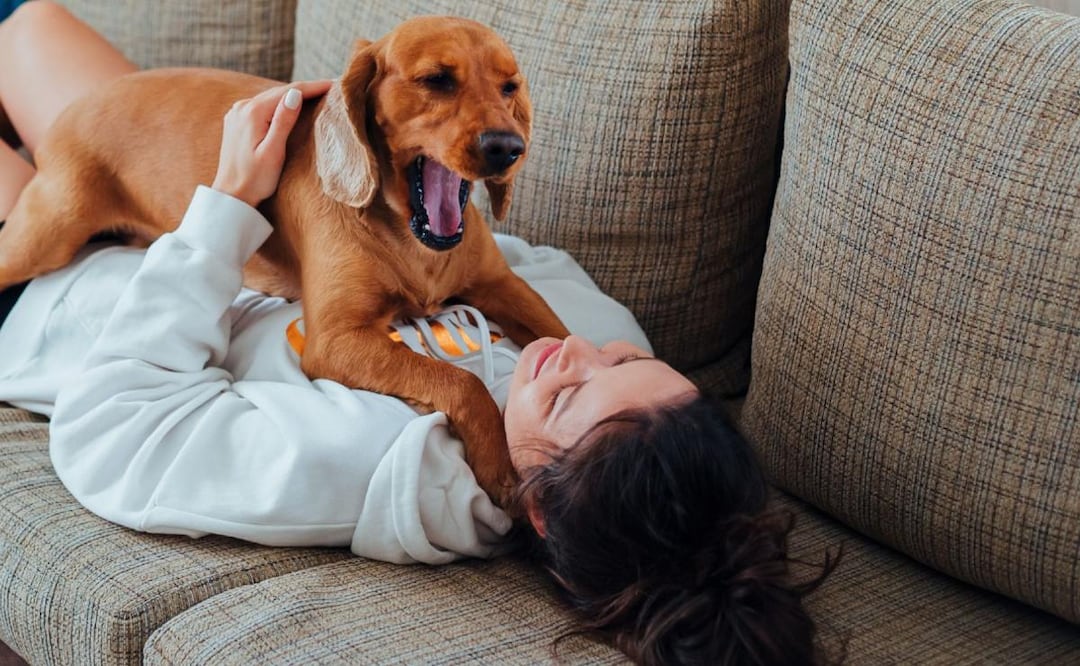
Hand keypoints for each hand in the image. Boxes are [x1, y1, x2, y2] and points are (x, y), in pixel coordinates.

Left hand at [211, 79, 332, 206]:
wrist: (231, 196)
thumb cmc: (254, 179)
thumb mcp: (273, 152)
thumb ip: (283, 121)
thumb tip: (295, 94)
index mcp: (253, 112)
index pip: (289, 91)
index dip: (313, 87)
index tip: (335, 84)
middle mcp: (242, 107)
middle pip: (279, 92)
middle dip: (305, 89)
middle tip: (331, 88)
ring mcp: (237, 113)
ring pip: (271, 97)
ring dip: (293, 95)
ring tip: (316, 94)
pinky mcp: (237, 121)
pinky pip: (262, 106)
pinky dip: (279, 104)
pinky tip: (291, 107)